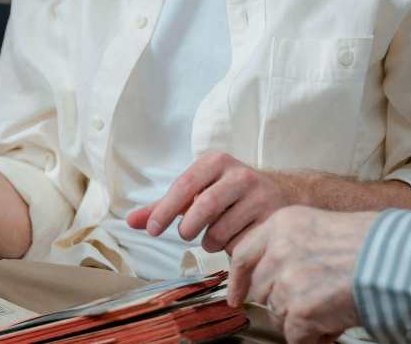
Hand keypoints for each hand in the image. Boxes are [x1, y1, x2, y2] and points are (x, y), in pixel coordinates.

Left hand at [125, 152, 293, 254]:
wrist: (280, 195)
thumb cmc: (227, 195)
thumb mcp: (197, 193)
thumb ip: (163, 207)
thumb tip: (129, 222)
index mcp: (215, 161)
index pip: (184, 185)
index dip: (164, 210)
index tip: (152, 230)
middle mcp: (239, 174)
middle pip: (203, 207)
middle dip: (187, 228)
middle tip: (184, 234)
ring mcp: (259, 195)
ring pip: (221, 230)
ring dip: (209, 241)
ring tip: (213, 236)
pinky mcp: (272, 219)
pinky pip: (240, 244)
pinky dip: (230, 248)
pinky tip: (234, 239)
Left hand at [227, 207, 378, 343]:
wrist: (394, 260)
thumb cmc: (368, 244)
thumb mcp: (317, 227)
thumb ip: (289, 245)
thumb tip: (272, 275)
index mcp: (281, 224)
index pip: (243, 255)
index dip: (238, 280)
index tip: (236, 296)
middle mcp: (279, 249)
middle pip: (262, 290)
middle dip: (282, 301)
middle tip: (312, 300)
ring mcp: (287, 280)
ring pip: (279, 314)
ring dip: (302, 318)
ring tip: (331, 306)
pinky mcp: (300, 310)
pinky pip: (295, 335)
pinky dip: (314, 336)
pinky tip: (333, 321)